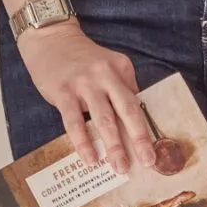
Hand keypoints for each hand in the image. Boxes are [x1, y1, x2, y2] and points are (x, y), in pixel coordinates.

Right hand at [20, 23, 157, 177]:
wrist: (50, 39)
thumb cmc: (81, 59)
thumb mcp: (107, 65)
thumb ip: (120, 89)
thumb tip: (132, 123)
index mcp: (121, 69)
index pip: (137, 103)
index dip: (147, 128)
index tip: (156, 149)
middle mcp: (106, 74)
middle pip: (127, 110)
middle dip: (139, 138)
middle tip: (148, 161)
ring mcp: (84, 83)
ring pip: (103, 118)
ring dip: (114, 145)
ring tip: (120, 167)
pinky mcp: (63, 91)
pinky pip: (75, 121)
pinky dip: (83, 141)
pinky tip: (90, 158)